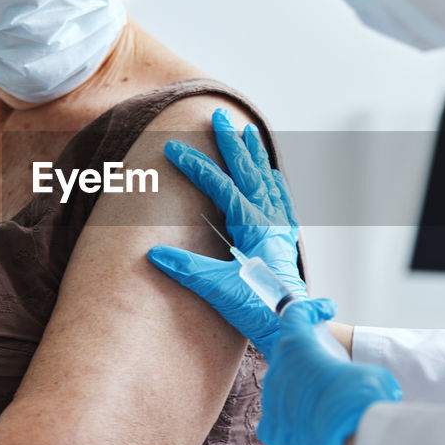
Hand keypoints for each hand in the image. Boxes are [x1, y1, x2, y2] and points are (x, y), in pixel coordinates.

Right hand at [148, 109, 304, 357]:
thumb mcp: (217, 289)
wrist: (291, 328)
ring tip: (248, 132)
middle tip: (221, 116)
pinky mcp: (283, 241)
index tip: (174, 148)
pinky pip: (279, 200)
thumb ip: (186, 269)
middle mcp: (270, 221)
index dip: (196, 165)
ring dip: (255, 156)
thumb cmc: (258, 310)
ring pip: (266, 181)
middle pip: (249, 172)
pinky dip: (273, 182)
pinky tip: (272, 175)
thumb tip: (153, 254)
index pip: (221, 186)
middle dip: (232, 143)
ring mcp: (279, 229)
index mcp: (253, 226)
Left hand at [258, 298, 401, 444]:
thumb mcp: (368, 372)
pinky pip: (279, 415)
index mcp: (296, 345)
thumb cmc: (362, 397)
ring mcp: (271, 400)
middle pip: (288, 353)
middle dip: (307, 353)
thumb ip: (350, 369)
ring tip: (325, 394)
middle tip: (328, 360)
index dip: (313, 310)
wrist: (352, 441)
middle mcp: (277, 370)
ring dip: (301, 386)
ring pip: (283, 385)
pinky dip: (294, 414)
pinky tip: (313, 419)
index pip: (296, 315)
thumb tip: (354, 384)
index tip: (328, 310)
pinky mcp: (272, 428)